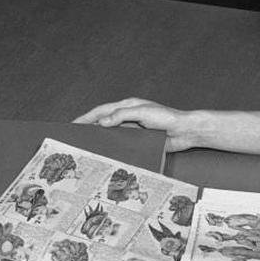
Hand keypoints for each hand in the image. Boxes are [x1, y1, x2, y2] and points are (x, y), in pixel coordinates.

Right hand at [73, 97, 196, 151]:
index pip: (102, 110)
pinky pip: (123, 144)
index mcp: (127, 106)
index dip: (86, 117)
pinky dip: (114, 147)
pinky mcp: (140, 140)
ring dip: (101, 139)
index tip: (74, 124)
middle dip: (90, 128)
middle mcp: (129, 117)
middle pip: (104, 122)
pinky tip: (108, 155)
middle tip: (76, 138)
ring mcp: (134, 129)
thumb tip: (102, 122)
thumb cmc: (167, 117)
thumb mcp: (142, 113)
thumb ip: (121, 115)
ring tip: (88, 147)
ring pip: (112, 134)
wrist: (185, 131)